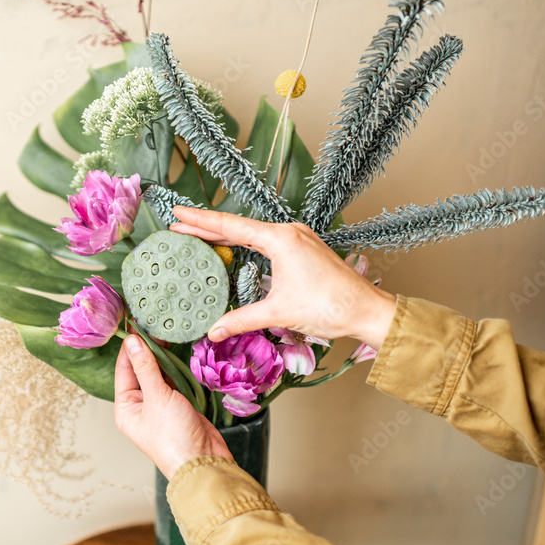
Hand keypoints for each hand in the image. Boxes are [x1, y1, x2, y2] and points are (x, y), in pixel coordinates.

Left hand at [114, 335, 231, 479]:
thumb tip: (133, 342)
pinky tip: (179, 353)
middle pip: (140, 370)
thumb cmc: (174, 437)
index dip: (130, 347)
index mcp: (126, 407)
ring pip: (158, 374)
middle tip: (155, 326)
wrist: (203, 461)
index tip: (136, 325)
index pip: (123, 370)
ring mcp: (160, 405)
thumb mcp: (157, 397)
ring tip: (167, 334)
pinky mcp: (178, 405)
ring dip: (162, 357)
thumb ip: (146, 367)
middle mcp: (140, 406)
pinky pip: (173, 381)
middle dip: (148, 350)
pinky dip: (175, 368)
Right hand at [171, 206, 395, 349]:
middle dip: (206, 227)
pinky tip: (231, 248)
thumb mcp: (278, 312)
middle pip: (238, 227)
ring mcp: (297, 238)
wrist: (366, 310)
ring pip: (252, 233)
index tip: (177, 212)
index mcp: (280, 239)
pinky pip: (265, 241)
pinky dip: (244, 243)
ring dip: (225, 235)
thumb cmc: (329, 306)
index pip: (230, 226)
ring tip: (197, 236)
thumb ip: (241, 319)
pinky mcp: (303, 248)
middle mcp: (288, 232)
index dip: (200, 221)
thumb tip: (213, 331)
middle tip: (177, 225)